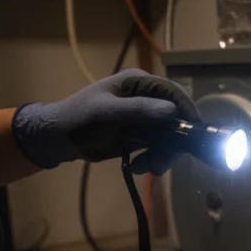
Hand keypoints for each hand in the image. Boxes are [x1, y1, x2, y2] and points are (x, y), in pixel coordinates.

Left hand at [11, 69, 198, 172]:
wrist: (56, 138)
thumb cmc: (77, 118)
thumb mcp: (106, 112)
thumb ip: (138, 109)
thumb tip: (172, 111)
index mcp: (139, 82)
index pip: (174, 93)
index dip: (187, 112)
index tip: (194, 134)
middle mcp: (146, 97)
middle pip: (175, 118)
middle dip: (173, 142)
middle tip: (163, 163)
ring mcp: (144, 116)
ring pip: (169, 135)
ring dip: (163, 154)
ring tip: (148, 168)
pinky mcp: (141, 134)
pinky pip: (158, 146)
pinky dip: (153, 158)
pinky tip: (139, 167)